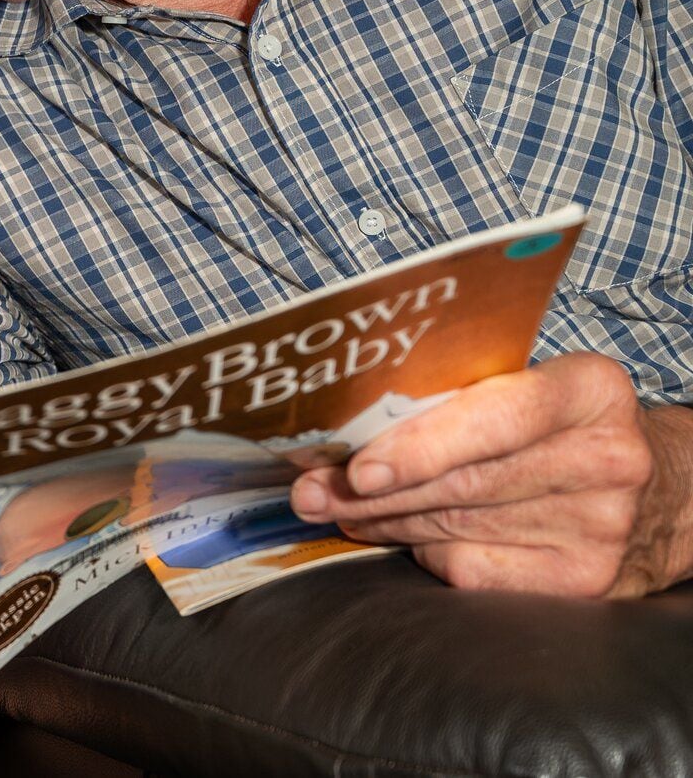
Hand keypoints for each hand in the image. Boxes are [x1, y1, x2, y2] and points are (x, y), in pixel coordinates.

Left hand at [289, 352, 692, 594]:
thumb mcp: (530, 386)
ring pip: (456, 527)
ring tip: (334, 508)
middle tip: (310, 491)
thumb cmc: (563, 427)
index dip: (421, 446)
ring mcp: (602, 528)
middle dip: (371, 491)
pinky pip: (472, 570)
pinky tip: (396, 536)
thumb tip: (343, 426)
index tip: (358, 469)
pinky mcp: (586, 581)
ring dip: (382, 520)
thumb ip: (456, 395)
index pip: (495, 419)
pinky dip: (423, 552)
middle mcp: (607, 460)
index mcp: (591, 391)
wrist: (664, 490)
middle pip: (463, 483)